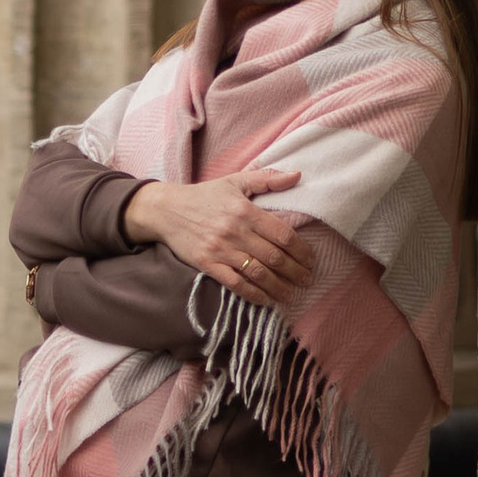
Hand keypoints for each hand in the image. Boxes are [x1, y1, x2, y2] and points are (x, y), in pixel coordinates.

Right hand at [121, 168, 310, 309]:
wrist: (166, 210)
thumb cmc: (205, 195)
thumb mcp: (235, 181)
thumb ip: (267, 179)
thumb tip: (298, 176)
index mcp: (246, 211)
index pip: (283, 235)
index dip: (301, 250)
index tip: (311, 260)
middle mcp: (236, 232)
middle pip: (274, 257)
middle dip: (295, 272)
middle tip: (308, 280)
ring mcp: (221, 250)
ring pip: (258, 273)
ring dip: (279, 287)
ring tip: (292, 294)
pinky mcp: (207, 264)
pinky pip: (235, 284)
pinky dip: (253, 294)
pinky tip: (266, 300)